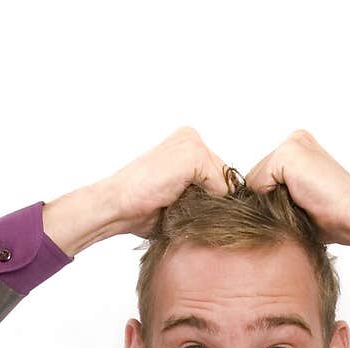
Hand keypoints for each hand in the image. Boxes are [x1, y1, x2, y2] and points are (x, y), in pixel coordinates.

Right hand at [43, 127, 230, 254]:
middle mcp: (191, 138)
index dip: (210, 198)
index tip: (180, 203)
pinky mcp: (193, 155)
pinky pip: (221, 188)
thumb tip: (232, 208)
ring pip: (225, 185)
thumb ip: (203, 193)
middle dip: (210, 200)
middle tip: (175, 203)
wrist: (117, 206)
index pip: (221, 176)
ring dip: (205, 203)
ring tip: (174, 202)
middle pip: (226, 180)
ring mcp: (192, 144)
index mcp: (187, 144)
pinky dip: (204, 203)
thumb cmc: (141, 208)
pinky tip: (175, 199)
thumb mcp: (179, 198)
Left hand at [244, 130, 349, 255]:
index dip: (271, 199)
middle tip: (301, 206)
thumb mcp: (297, 201)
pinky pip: (258, 184)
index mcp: (300, 149)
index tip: (298, 206)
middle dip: (269, 199)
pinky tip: (299, 201)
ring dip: (271, 202)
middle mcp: (296, 140)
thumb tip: (247, 204)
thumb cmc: (331, 217)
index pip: (264, 175)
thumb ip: (275, 192)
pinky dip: (272, 200)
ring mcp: (292, 144)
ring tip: (301, 205)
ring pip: (256, 181)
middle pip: (257, 177)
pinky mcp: (288, 154)